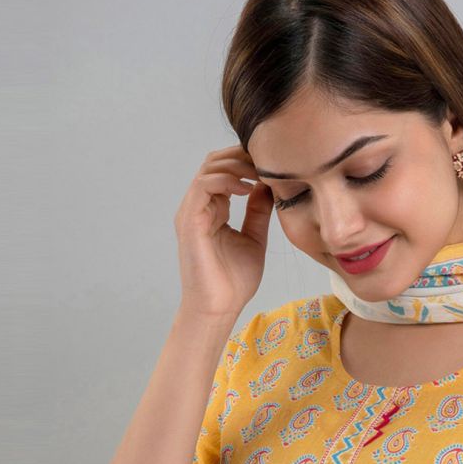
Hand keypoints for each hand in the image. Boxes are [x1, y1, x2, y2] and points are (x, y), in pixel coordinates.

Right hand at [173, 143, 273, 320]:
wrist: (219, 308)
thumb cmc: (233, 282)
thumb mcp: (254, 238)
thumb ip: (258, 212)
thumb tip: (267, 186)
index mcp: (212, 209)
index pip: (225, 170)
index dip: (247, 162)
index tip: (273, 164)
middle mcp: (198, 206)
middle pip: (215, 162)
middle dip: (242, 156)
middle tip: (269, 161)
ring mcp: (191, 211)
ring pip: (209, 168)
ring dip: (237, 165)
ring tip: (261, 172)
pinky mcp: (189, 220)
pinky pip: (204, 186)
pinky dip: (227, 180)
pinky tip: (248, 187)